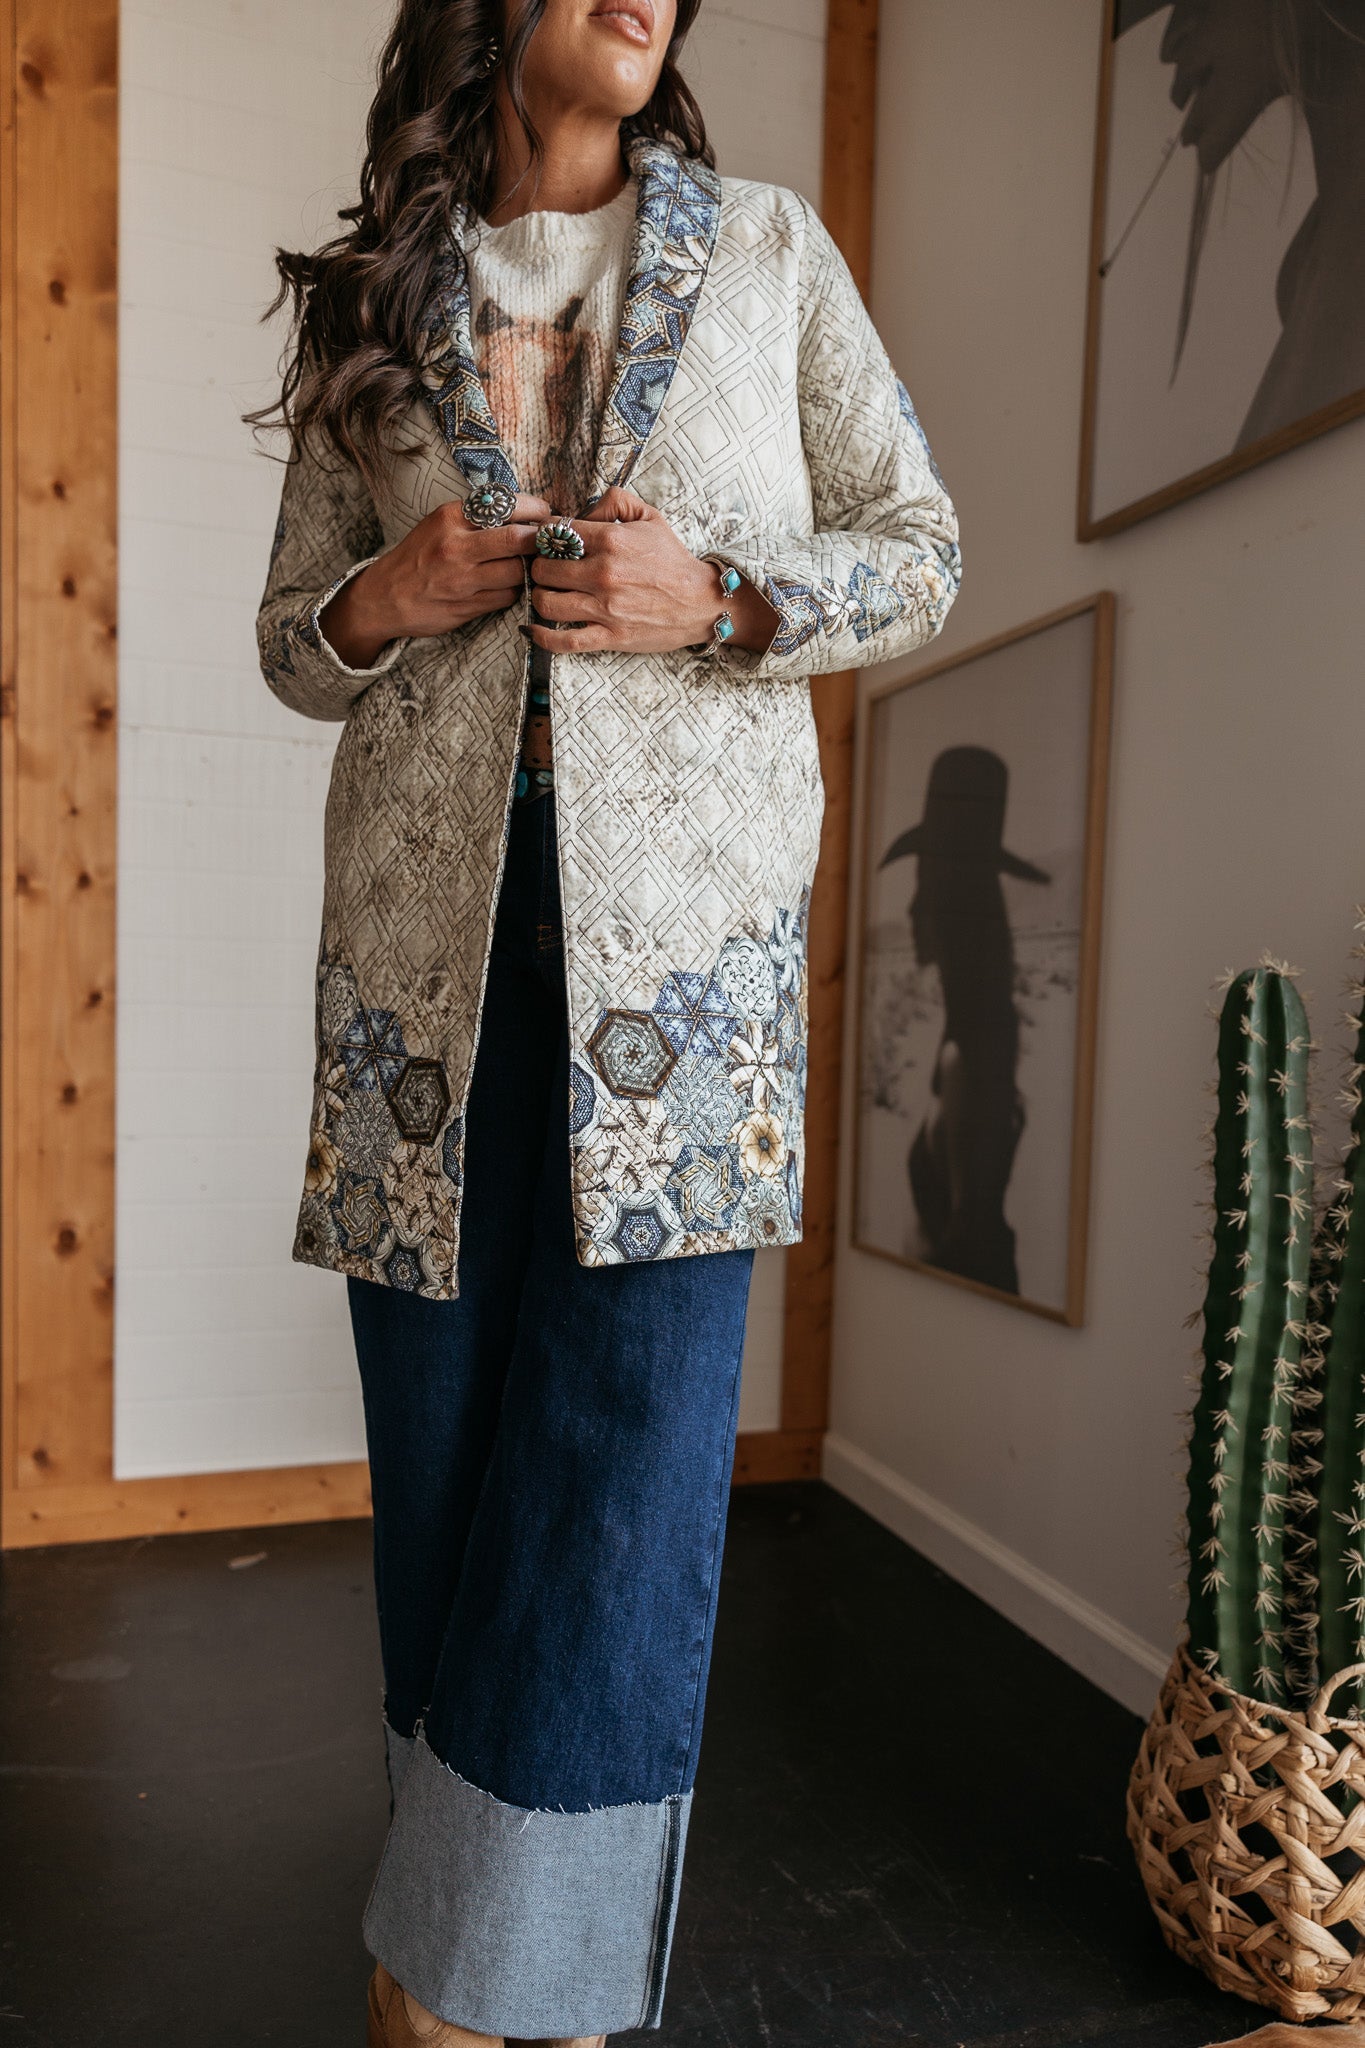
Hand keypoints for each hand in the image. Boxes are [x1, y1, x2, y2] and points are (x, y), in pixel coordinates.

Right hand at [318, 492, 552, 668]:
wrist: (384, 597)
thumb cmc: (418, 557)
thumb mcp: (439, 524)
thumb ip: (476, 517)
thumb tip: (525, 512)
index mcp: (451, 517)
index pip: (506, 505)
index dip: (535, 510)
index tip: (545, 513)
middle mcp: (457, 547)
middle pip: (518, 540)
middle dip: (540, 541)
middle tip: (549, 541)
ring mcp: (462, 580)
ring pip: (517, 572)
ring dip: (530, 569)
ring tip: (528, 565)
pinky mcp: (467, 607)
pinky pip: (507, 597)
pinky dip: (515, 591)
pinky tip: (509, 585)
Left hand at [526, 486, 778, 655]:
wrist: (700, 602)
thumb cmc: (672, 561)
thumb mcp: (650, 517)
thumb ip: (615, 501)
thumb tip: (581, 508)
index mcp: (611, 539)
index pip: (555, 533)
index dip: (544, 537)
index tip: (547, 543)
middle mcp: (604, 573)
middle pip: (544, 569)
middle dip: (539, 567)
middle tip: (545, 569)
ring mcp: (605, 607)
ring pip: (547, 603)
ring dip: (540, 598)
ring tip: (547, 593)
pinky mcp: (609, 636)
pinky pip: (564, 641)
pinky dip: (542, 636)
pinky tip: (534, 628)